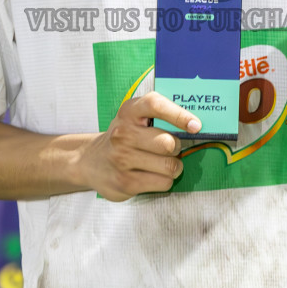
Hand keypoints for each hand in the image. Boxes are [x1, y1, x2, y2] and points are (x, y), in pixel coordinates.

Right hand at [77, 92, 199, 201]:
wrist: (91, 162)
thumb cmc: (123, 137)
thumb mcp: (134, 118)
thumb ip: (159, 115)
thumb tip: (194, 124)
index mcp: (129, 112)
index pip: (155, 105)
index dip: (179, 115)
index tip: (195, 125)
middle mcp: (122, 133)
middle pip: (168, 143)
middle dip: (177, 148)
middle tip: (171, 148)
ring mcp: (122, 159)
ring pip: (169, 166)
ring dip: (174, 166)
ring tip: (165, 164)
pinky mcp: (126, 182)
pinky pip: (163, 182)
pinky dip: (166, 180)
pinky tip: (154, 175)